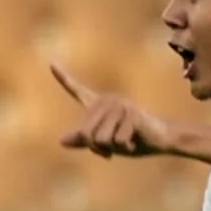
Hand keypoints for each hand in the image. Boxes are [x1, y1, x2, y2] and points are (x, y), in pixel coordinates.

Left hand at [52, 62, 177, 156]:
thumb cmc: (132, 139)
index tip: (51, 63)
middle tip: (114, 145)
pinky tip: (134, 140)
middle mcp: (107, 100)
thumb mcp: (105, 142)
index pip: (77, 90)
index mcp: (98, 104)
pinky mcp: (131, 114)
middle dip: (98, 148)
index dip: (63, 78)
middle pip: (86, 133)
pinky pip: (117, 141)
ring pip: (100, 139)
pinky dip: (125, 147)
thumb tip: (61, 141)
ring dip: (112, 148)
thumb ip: (84, 140)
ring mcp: (119, 105)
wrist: (159, 140)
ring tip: (125, 140)